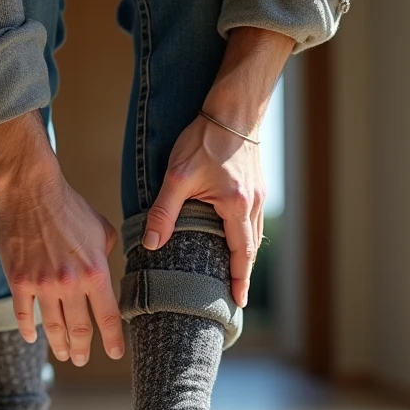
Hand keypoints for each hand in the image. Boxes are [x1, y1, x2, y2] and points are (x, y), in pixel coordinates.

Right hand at [0, 169, 123, 364]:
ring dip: (58, 346)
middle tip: (80, 359)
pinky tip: (31, 338)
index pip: (108, 316)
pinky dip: (28, 330)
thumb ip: (106, 256)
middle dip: (82, 350)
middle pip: (79, 329)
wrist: (30, 191)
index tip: (114, 354)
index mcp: (95, 272)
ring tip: (62, 355)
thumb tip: (104, 272)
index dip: (112, 340)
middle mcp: (70, 283)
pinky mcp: (19, 281)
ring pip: (53, 327)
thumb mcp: (101, 230)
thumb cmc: (68, 207)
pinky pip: (24, 314)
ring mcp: (42, 284)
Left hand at [141, 27, 292, 306]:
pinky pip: (254, 217)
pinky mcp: (256, 182)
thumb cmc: (206, 137)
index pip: (241, 253)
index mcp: (236, 206)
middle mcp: (253, 203)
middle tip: (234, 294)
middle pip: (252, 247)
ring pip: (255, 232)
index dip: (239, 279)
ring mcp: (259, 192)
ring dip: (245, 254)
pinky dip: (246, 234)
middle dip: (243, 271)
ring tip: (234, 272)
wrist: (234, 107)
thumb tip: (150, 244)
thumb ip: (164, 211)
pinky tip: (234, 235)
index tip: (238, 302)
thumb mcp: (178, 176)